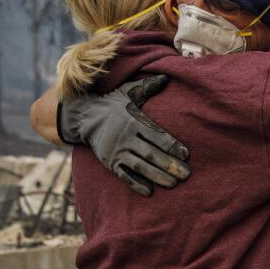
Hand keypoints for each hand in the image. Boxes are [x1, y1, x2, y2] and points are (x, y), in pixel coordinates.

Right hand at [58, 75, 190, 195]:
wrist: (83, 116)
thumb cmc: (113, 104)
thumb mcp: (128, 93)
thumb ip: (147, 88)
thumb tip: (166, 77)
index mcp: (133, 121)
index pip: (157, 135)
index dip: (172, 146)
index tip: (186, 155)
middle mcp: (125, 137)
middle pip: (151, 153)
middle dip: (169, 165)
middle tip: (186, 174)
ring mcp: (116, 151)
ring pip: (140, 166)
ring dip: (158, 176)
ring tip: (174, 183)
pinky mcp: (109, 162)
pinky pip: (124, 175)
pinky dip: (136, 184)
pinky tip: (149, 191)